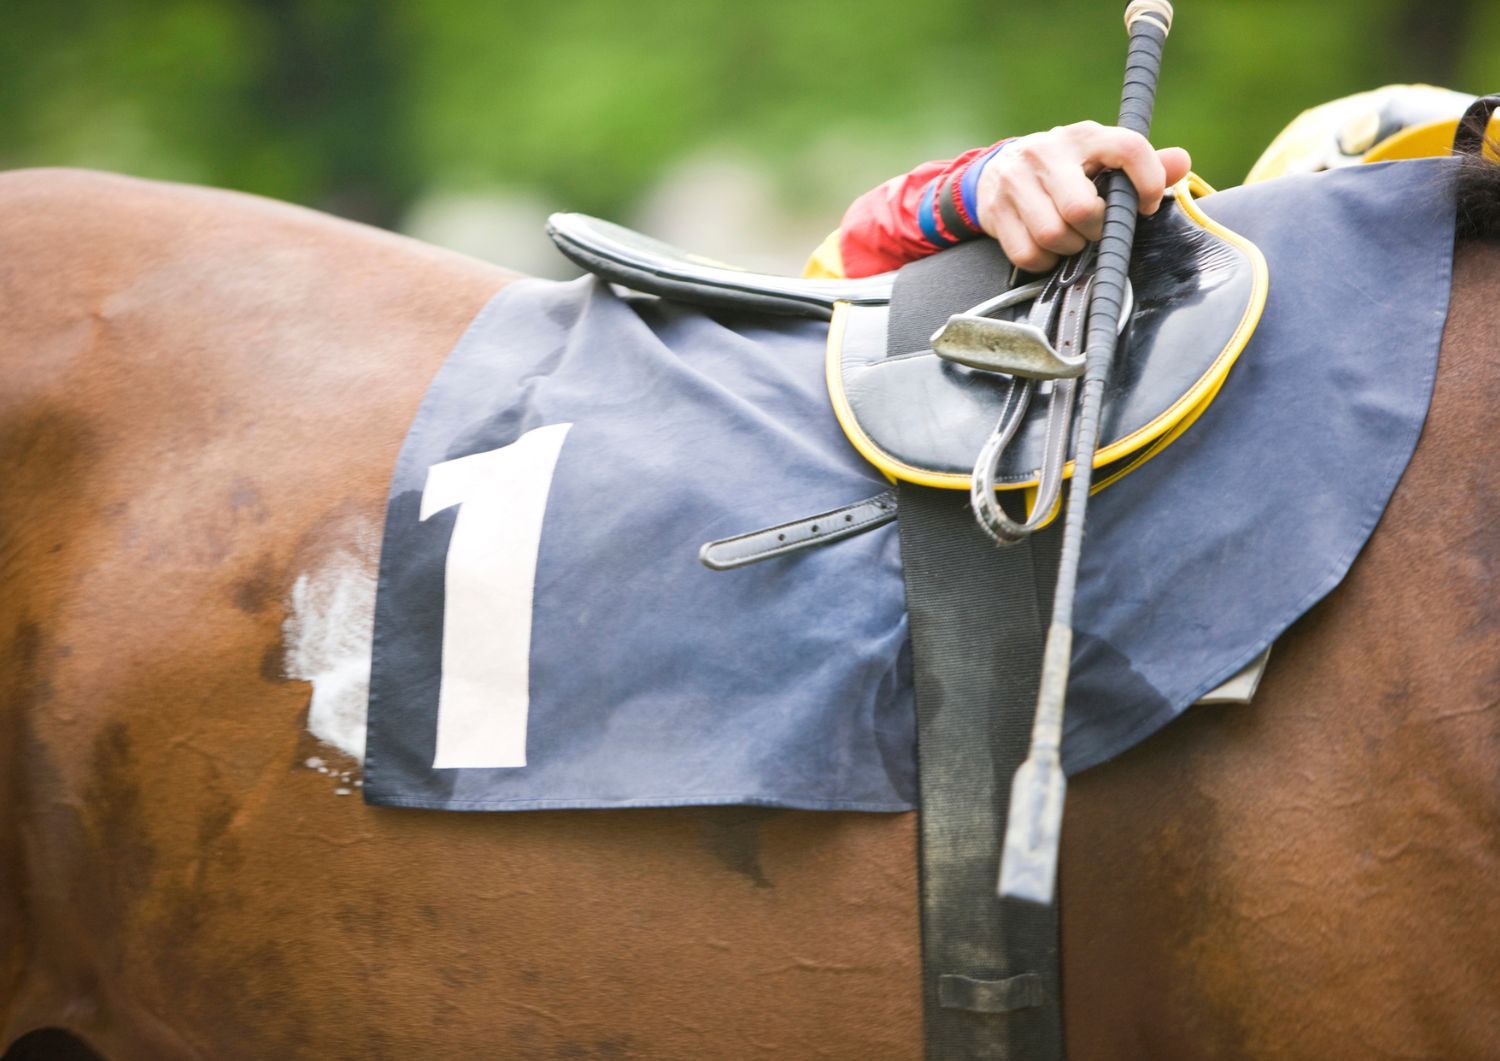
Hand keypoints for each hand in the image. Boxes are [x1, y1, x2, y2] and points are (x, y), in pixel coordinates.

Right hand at [975, 121, 1191, 271]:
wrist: (997, 170)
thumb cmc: (1065, 171)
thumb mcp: (1101, 159)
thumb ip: (1143, 163)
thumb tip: (1182, 162)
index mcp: (1083, 136)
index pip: (1128, 149)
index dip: (1147, 182)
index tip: (1146, 206)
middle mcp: (1046, 152)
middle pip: (1081, 209)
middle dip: (1095, 231)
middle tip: (1095, 230)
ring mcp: (1015, 181)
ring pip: (1053, 235)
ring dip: (1069, 248)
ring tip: (1071, 238)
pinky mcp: (995, 211)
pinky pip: (1027, 254)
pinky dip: (1044, 261)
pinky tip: (1048, 248)